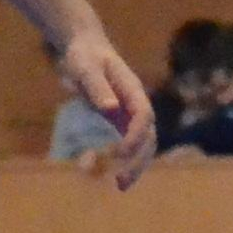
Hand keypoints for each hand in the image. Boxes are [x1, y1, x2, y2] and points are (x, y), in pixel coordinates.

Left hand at [54, 27, 157, 189]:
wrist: (83, 47)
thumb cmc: (84, 55)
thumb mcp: (86, 67)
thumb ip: (96, 86)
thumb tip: (110, 109)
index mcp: (132, 90)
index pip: (144, 116)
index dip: (135, 136)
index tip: (120, 153)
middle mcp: (136, 105)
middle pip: (148, 136)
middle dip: (139, 160)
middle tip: (121, 181)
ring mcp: (129, 114)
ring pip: (141, 144)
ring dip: (134, 165)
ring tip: (119, 185)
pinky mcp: (118, 121)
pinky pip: (125, 143)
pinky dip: (121, 161)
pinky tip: (107, 174)